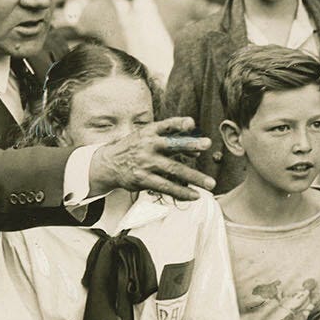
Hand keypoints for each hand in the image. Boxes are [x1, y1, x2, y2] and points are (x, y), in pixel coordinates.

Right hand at [89, 116, 215, 200]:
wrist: (108, 163)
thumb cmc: (136, 148)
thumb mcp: (149, 138)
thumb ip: (173, 141)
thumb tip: (197, 152)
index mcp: (150, 132)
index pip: (166, 125)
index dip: (179, 123)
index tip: (191, 123)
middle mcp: (148, 145)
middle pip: (172, 145)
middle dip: (190, 144)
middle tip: (208, 144)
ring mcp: (146, 163)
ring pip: (173, 169)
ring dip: (194, 177)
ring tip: (210, 183)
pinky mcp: (143, 179)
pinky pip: (166, 186)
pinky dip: (182, 192)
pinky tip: (194, 195)